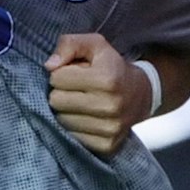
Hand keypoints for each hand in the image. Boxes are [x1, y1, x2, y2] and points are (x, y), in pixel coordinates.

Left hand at [45, 33, 151, 156]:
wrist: (140, 94)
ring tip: (81, 102)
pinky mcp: (107, 145)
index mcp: (106, 79)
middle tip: (75, 89)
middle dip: (61, 92)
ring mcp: (110, 128)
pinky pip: (73, 137)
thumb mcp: (95, 45)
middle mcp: (109, 106)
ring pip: (62, 120)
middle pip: (56, 101)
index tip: (73, 74)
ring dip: (66, 110)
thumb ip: (69, 44)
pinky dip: (74, 127)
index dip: (61, 73)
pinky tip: (85, 117)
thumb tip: (49, 65)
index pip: (57, 78)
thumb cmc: (111, 66)